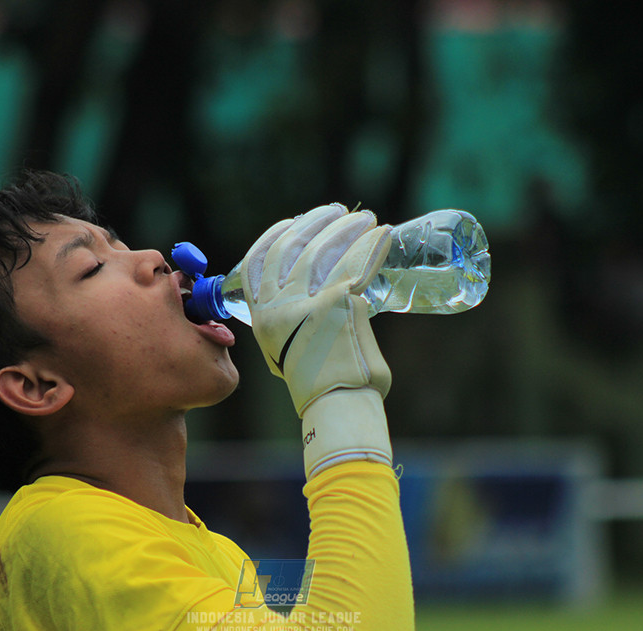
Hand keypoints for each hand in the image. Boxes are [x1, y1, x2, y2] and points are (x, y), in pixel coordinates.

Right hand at [242, 204, 394, 477]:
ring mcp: (308, 303)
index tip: (292, 222)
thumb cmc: (322, 384)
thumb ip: (301, 322)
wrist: (337, 406)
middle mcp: (279, 307)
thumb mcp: (292, 351)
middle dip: (317, 224)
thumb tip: (339, 295)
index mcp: (263, 317)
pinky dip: (372, 246)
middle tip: (338, 212)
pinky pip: (357, 264)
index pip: (258, 262)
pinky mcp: (339, 303)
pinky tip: (384, 235)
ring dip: (347, 229)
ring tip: (367, 219)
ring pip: (325, 251)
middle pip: (293, 248)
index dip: (274, 236)